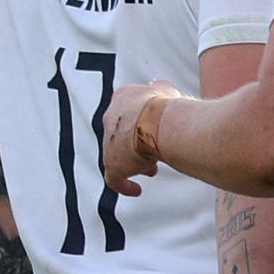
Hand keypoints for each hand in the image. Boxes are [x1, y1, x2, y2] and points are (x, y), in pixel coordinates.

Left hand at [100, 80, 179, 196]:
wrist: (157, 122)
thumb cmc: (164, 107)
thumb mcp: (165, 90)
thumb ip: (160, 88)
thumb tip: (159, 83)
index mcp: (122, 98)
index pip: (127, 110)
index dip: (141, 121)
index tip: (151, 129)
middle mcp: (111, 118)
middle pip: (121, 134)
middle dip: (136, 143)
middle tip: (151, 151)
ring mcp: (109, 142)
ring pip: (118, 155)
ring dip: (134, 161)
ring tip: (150, 168)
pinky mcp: (112, 164)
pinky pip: (114, 179)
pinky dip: (125, 185)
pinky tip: (135, 190)